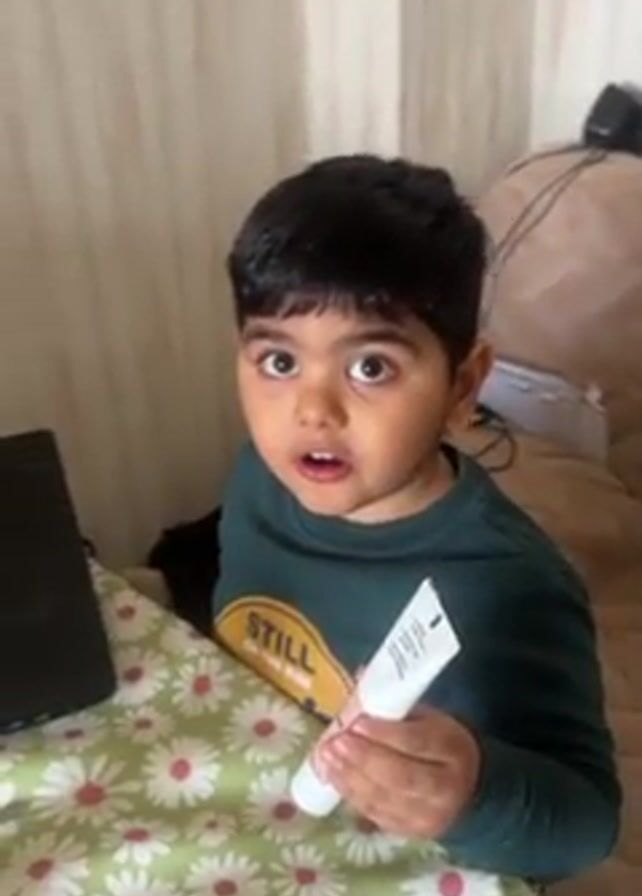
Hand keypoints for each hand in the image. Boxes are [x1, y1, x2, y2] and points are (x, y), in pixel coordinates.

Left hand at [318, 705, 480, 838]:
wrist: (469, 787)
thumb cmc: (439, 742)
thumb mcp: (428, 717)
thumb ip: (396, 703)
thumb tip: (359, 674)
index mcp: (453, 749)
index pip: (418, 743)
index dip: (386, 734)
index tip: (357, 722)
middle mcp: (446, 787)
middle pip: (402, 777)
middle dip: (364, 759)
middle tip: (336, 742)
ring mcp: (429, 815)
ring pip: (385, 800)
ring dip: (350, 777)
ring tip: (327, 757)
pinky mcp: (412, 832)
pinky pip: (377, 815)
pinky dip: (352, 795)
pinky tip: (333, 776)